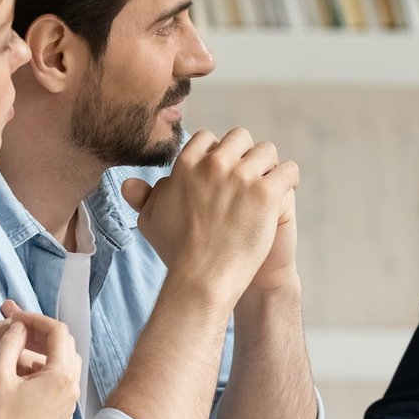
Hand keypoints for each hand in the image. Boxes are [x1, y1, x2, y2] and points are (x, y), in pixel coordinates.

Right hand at [0, 301, 80, 418]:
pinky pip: (59, 383)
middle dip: (40, 333)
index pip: (57, 332)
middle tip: (16, 329)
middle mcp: (72, 388)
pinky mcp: (61, 415)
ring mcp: (69, 404)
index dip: (34, 319)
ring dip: (42, 352)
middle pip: (64, 346)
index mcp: (61, 375)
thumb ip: (11, 342)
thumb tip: (20, 325)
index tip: (14, 318)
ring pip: (63, 364)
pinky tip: (22, 372)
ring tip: (18, 347)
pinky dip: (44, 371)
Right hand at [120, 128, 298, 302]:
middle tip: (250, 178)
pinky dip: (289, 179)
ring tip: (270, 185)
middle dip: (246, 154)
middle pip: (240, 138)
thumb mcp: (152, 221)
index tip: (225, 173)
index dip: (219, 155)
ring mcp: (241, 177)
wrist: (203, 279)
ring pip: (267, 151)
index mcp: (186, 164)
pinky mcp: (266, 193)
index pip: (208, 139)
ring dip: (269, 165)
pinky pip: (288, 170)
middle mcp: (213, 164)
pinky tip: (285, 191)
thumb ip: (143, 197)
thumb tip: (129, 183)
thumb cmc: (178, 253)